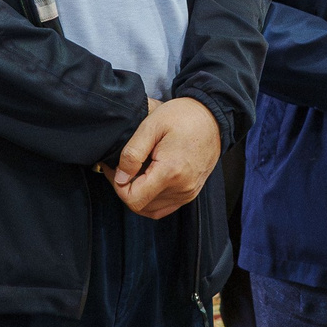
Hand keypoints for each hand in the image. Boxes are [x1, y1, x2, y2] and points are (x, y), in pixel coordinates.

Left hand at [108, 97, 220, 218]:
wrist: (212, 117)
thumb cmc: (183, 117)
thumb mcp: (151, 126)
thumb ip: (132, 153)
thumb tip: (120, 177)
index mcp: (170, 172)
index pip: (133, 199)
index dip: (117, 186)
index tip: (114, 168)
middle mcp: (182, 188)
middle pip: (140, 206)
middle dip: (125, 189)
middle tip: (120, 168)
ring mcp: (188, 193)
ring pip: (151, 209)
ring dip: (138, 195)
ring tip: (134, 172)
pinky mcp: (191, 192)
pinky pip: (165, 207)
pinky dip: (151, 200)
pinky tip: (147, 180)